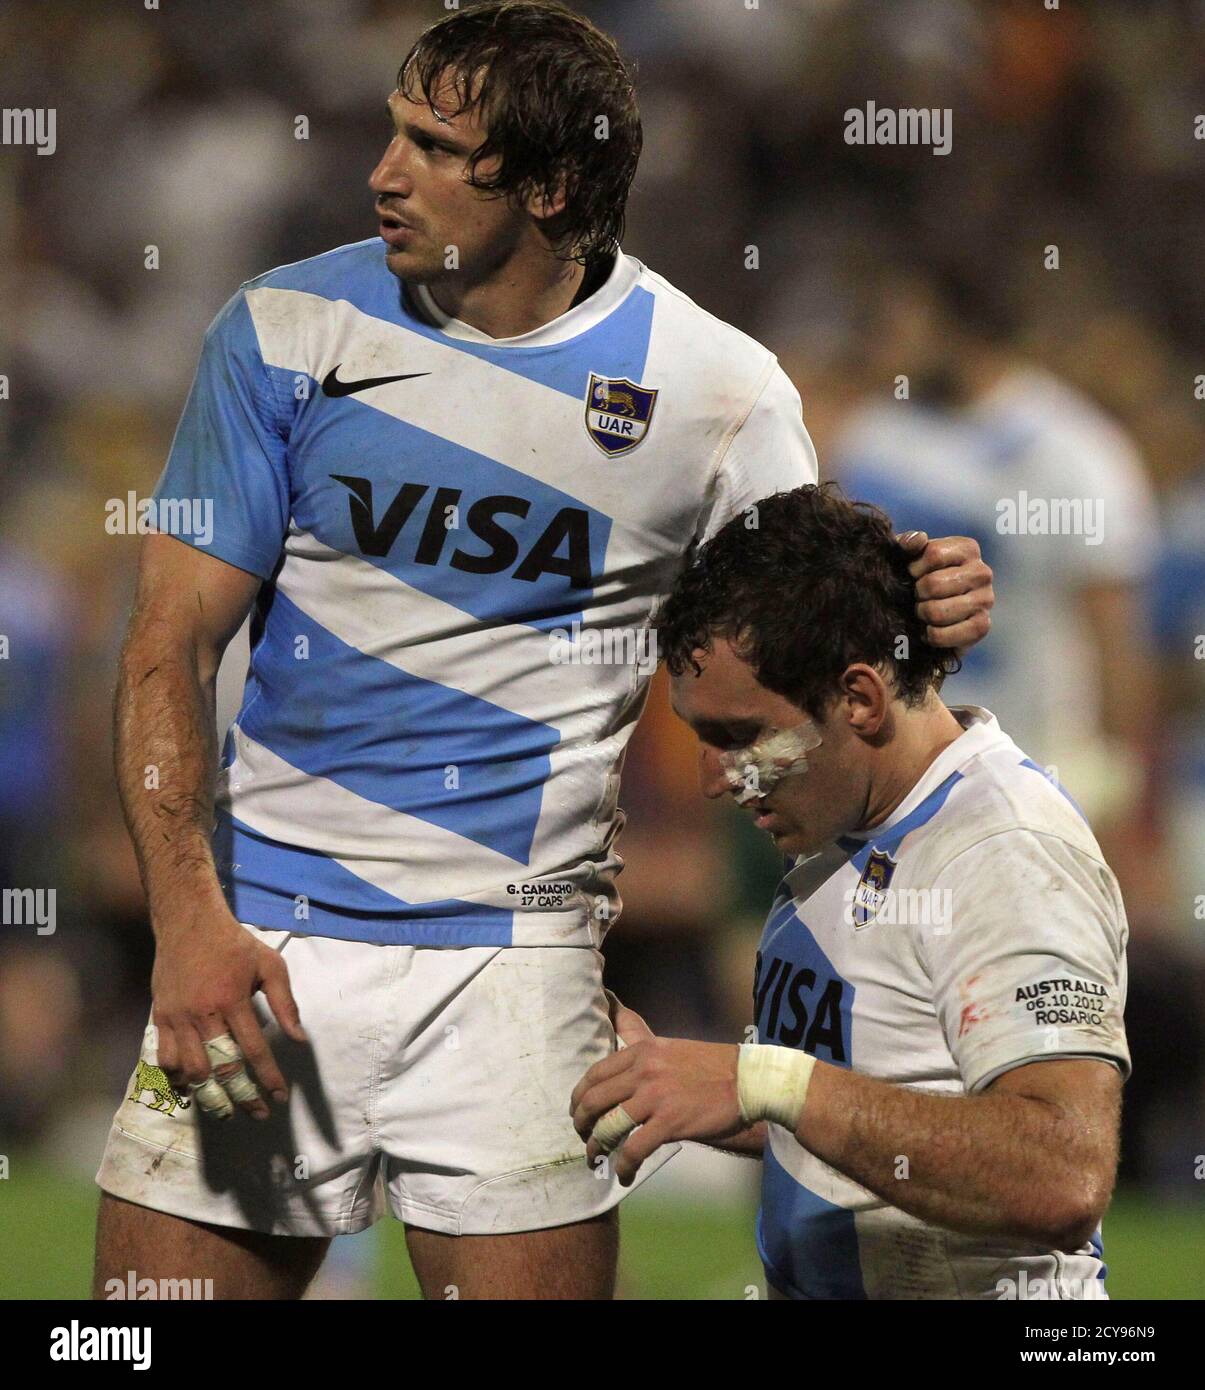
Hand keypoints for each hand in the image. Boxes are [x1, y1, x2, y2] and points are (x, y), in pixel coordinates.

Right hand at [150, 904, 305, 1119]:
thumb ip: (286, 1003)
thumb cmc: (234, 944)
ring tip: (226, 1110)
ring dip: (210, 1095)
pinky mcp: (160, 1017)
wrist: (188, 922)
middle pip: (221, 1068)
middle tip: (257, 1113)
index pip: (254, 1050)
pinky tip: (192, 1087)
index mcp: (232, 1000)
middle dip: (241, 1096)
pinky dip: (178, 1077)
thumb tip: (299, 1039)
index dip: (268, 1078)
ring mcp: (177, 1017)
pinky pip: (164, 1058)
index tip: (280, 1097)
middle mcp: (202, 1013)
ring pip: (191, 1070)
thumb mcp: (270, 965)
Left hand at [571, 1022, 744, 1185]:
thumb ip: (643, 1053)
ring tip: (595, 1159)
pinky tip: (624, 1174)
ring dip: (596, 1148)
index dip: (579, 1098)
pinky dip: (623, 1166)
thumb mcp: (670, 1048)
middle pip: (593, 1101)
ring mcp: (655, 1096)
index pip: (594, 1074)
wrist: (748, 1080)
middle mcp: (643, 1070)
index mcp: (641, 1051)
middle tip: (583, 1138)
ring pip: (608, 1126)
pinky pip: (634, 1149)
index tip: (578, 1113)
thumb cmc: (712, 1067)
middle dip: (580, 1125)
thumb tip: (617, 1060)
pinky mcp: (669, 1122)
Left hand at [896, 530, 993, 652]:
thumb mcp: (908, 557)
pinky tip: (928, 630)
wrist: (929, 615)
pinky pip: (943, 634)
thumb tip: (918, 539)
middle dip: (916, 595)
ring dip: (922, 615)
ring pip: (937, 612)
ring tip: (923, 613)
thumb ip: (907, 544)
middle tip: (917, 598)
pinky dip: (929, 635)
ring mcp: (986, 600)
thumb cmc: (917, 579)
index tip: (911, 575)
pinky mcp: (982, 626)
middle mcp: (982, 572)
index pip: (934, 554)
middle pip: (934, 584)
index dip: (913, 568)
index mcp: (967, 549)